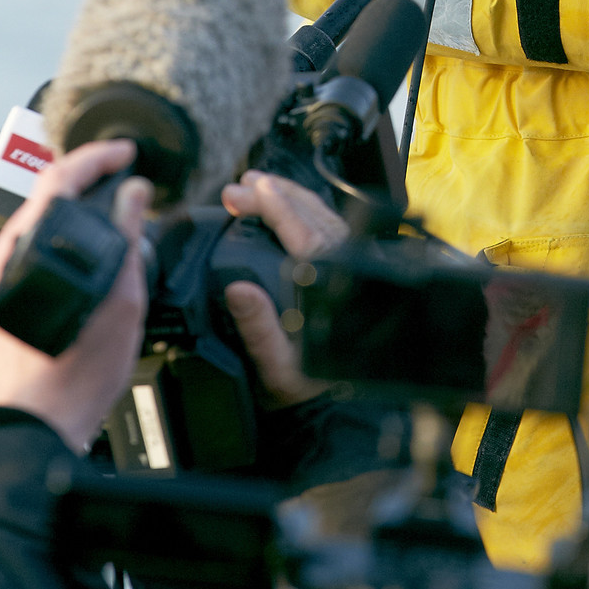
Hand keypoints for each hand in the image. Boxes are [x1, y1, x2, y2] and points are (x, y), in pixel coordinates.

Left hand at [0, 140, 150, 454]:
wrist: (39, 426)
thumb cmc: (76, 377)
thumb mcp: (122, 301)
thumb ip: (128, 237)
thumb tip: (133, 193)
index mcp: (28, 253)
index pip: (59, 177)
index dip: (97, 157)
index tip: (124, 154)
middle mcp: (2, 261)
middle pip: (44, 197)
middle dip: (87, 180)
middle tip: (122, 179)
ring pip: (36, 225)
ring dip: (72, 212)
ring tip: (111, 216)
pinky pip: (28, 252)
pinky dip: (59, 240)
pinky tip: (86, 252)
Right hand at [218, 170, 349, 407]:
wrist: (328, 405)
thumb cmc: (301, 387)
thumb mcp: (276, 367)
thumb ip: (259, 330)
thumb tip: (239, 290)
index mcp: (327, 293)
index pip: (304, 237)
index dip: (277, 209)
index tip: (253, 190)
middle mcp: (344, 274)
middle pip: (314, 218)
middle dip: (277, 195)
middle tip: (239, 187)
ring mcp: (349, 269)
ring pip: (324, 218)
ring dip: (291, 196)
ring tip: (258, 183)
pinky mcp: (345, 270)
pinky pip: (329, 228)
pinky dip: (305, 210)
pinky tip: (285, 202)